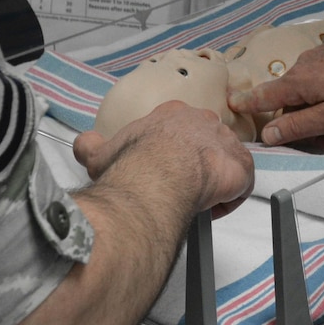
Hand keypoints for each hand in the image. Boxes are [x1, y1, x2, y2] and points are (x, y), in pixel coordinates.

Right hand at [74, 100, 254, 218]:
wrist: (156, 178)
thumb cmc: (130, 166)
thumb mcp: (99, 154)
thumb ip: (91, 146)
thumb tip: (83, 142)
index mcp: (171, 114)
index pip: (178, 129)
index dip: (172, 152)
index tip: (164, 170)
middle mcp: (202, 120)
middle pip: (205, 142)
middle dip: (195, 165)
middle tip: (181, 187)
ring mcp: (224, 141)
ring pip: (225, 162)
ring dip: (213, 182)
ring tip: (196, 201)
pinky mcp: (240, 165)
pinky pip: (241, 184)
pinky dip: (228, 201)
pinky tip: (210, 210)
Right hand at [229, 35, 323, 146]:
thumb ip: (299, 126)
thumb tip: (269, 133)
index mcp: (299, 81)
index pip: (264, 95)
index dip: (247, 103)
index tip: (230, 103)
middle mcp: (304, 64)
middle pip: (292, 100)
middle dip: (306, 124)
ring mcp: (321, 56)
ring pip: (310, 92)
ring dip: (322, 112)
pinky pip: (323, 79)